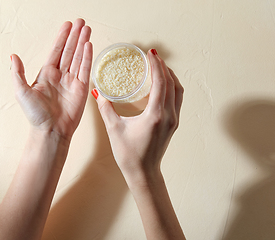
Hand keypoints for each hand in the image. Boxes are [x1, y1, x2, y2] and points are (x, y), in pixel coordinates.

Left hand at [11, 19, 92, 140]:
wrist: (51, 130)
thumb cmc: (36, 115)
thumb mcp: (21, 92)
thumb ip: (18, 73)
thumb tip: (13, 56)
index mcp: (46, 74)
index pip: (56, 51)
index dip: (62, 37)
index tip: (67, 25)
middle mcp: (60, 75)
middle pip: (69, 51)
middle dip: (75, 36)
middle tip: (81, 22)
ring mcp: (72, 81)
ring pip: (79, 57)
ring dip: (82, 43)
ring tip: (87, 29)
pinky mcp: (82, 89)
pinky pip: (85, 69)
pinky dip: (87, 57)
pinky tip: (89, 45)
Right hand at [94, 49, 183, 181]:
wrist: (144, 173)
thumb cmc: (129, 154)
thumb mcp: (114, 129)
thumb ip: (106, 109)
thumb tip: (97, 92)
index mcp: (155, 115)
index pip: (160, 82)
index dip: (156, 65)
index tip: (150, 53)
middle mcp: (168, 116)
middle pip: (171, 83)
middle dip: (163, 67)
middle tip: (153, 56)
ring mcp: (173, 120)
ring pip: (178, 91)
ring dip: (170, 76)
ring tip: (159, 66)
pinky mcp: (173, 124)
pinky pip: (176, 99)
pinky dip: (172, 87)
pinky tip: (162, 84)